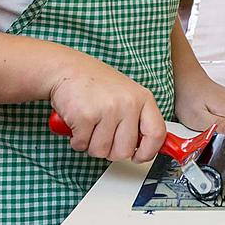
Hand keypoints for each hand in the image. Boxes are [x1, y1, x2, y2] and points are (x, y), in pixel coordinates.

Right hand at [49, 59, 165, 162]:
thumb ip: (137, 119)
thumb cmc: (95, 83)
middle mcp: (128, 103)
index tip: (139, 156)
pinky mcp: (86, 116)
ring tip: (89, 124)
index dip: (148, 151)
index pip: (157, 133)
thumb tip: (144, 146)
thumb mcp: (126, 95)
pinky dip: (76, 139)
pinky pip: (82, 145)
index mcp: (143, 98)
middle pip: (125, 150)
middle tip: (102, 134)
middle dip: (110, 149)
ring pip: (101, 151)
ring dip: (91, 144)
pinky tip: (77, 122)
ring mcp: (108, 109)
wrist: (66, 68)